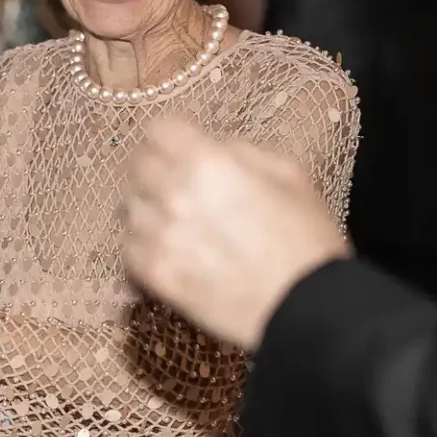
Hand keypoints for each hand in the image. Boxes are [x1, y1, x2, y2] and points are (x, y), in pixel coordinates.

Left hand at [122, 119, 348, 350]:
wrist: (305, 307)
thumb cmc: (307, 238)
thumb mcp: (290, 175)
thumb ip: (244, 152)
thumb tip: (214, 148)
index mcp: (208, 163)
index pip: (160, 128)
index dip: (172, 134)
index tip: (182, 145)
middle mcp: (175, 195)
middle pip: (138, 165)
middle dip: (156, 167)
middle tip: (175, 181)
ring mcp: (161, 238)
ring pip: (131, 209)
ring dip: (150, 208)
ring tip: (175, 221)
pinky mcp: (157, 276)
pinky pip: (130, 250)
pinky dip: (144, 246)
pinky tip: (168, 250)